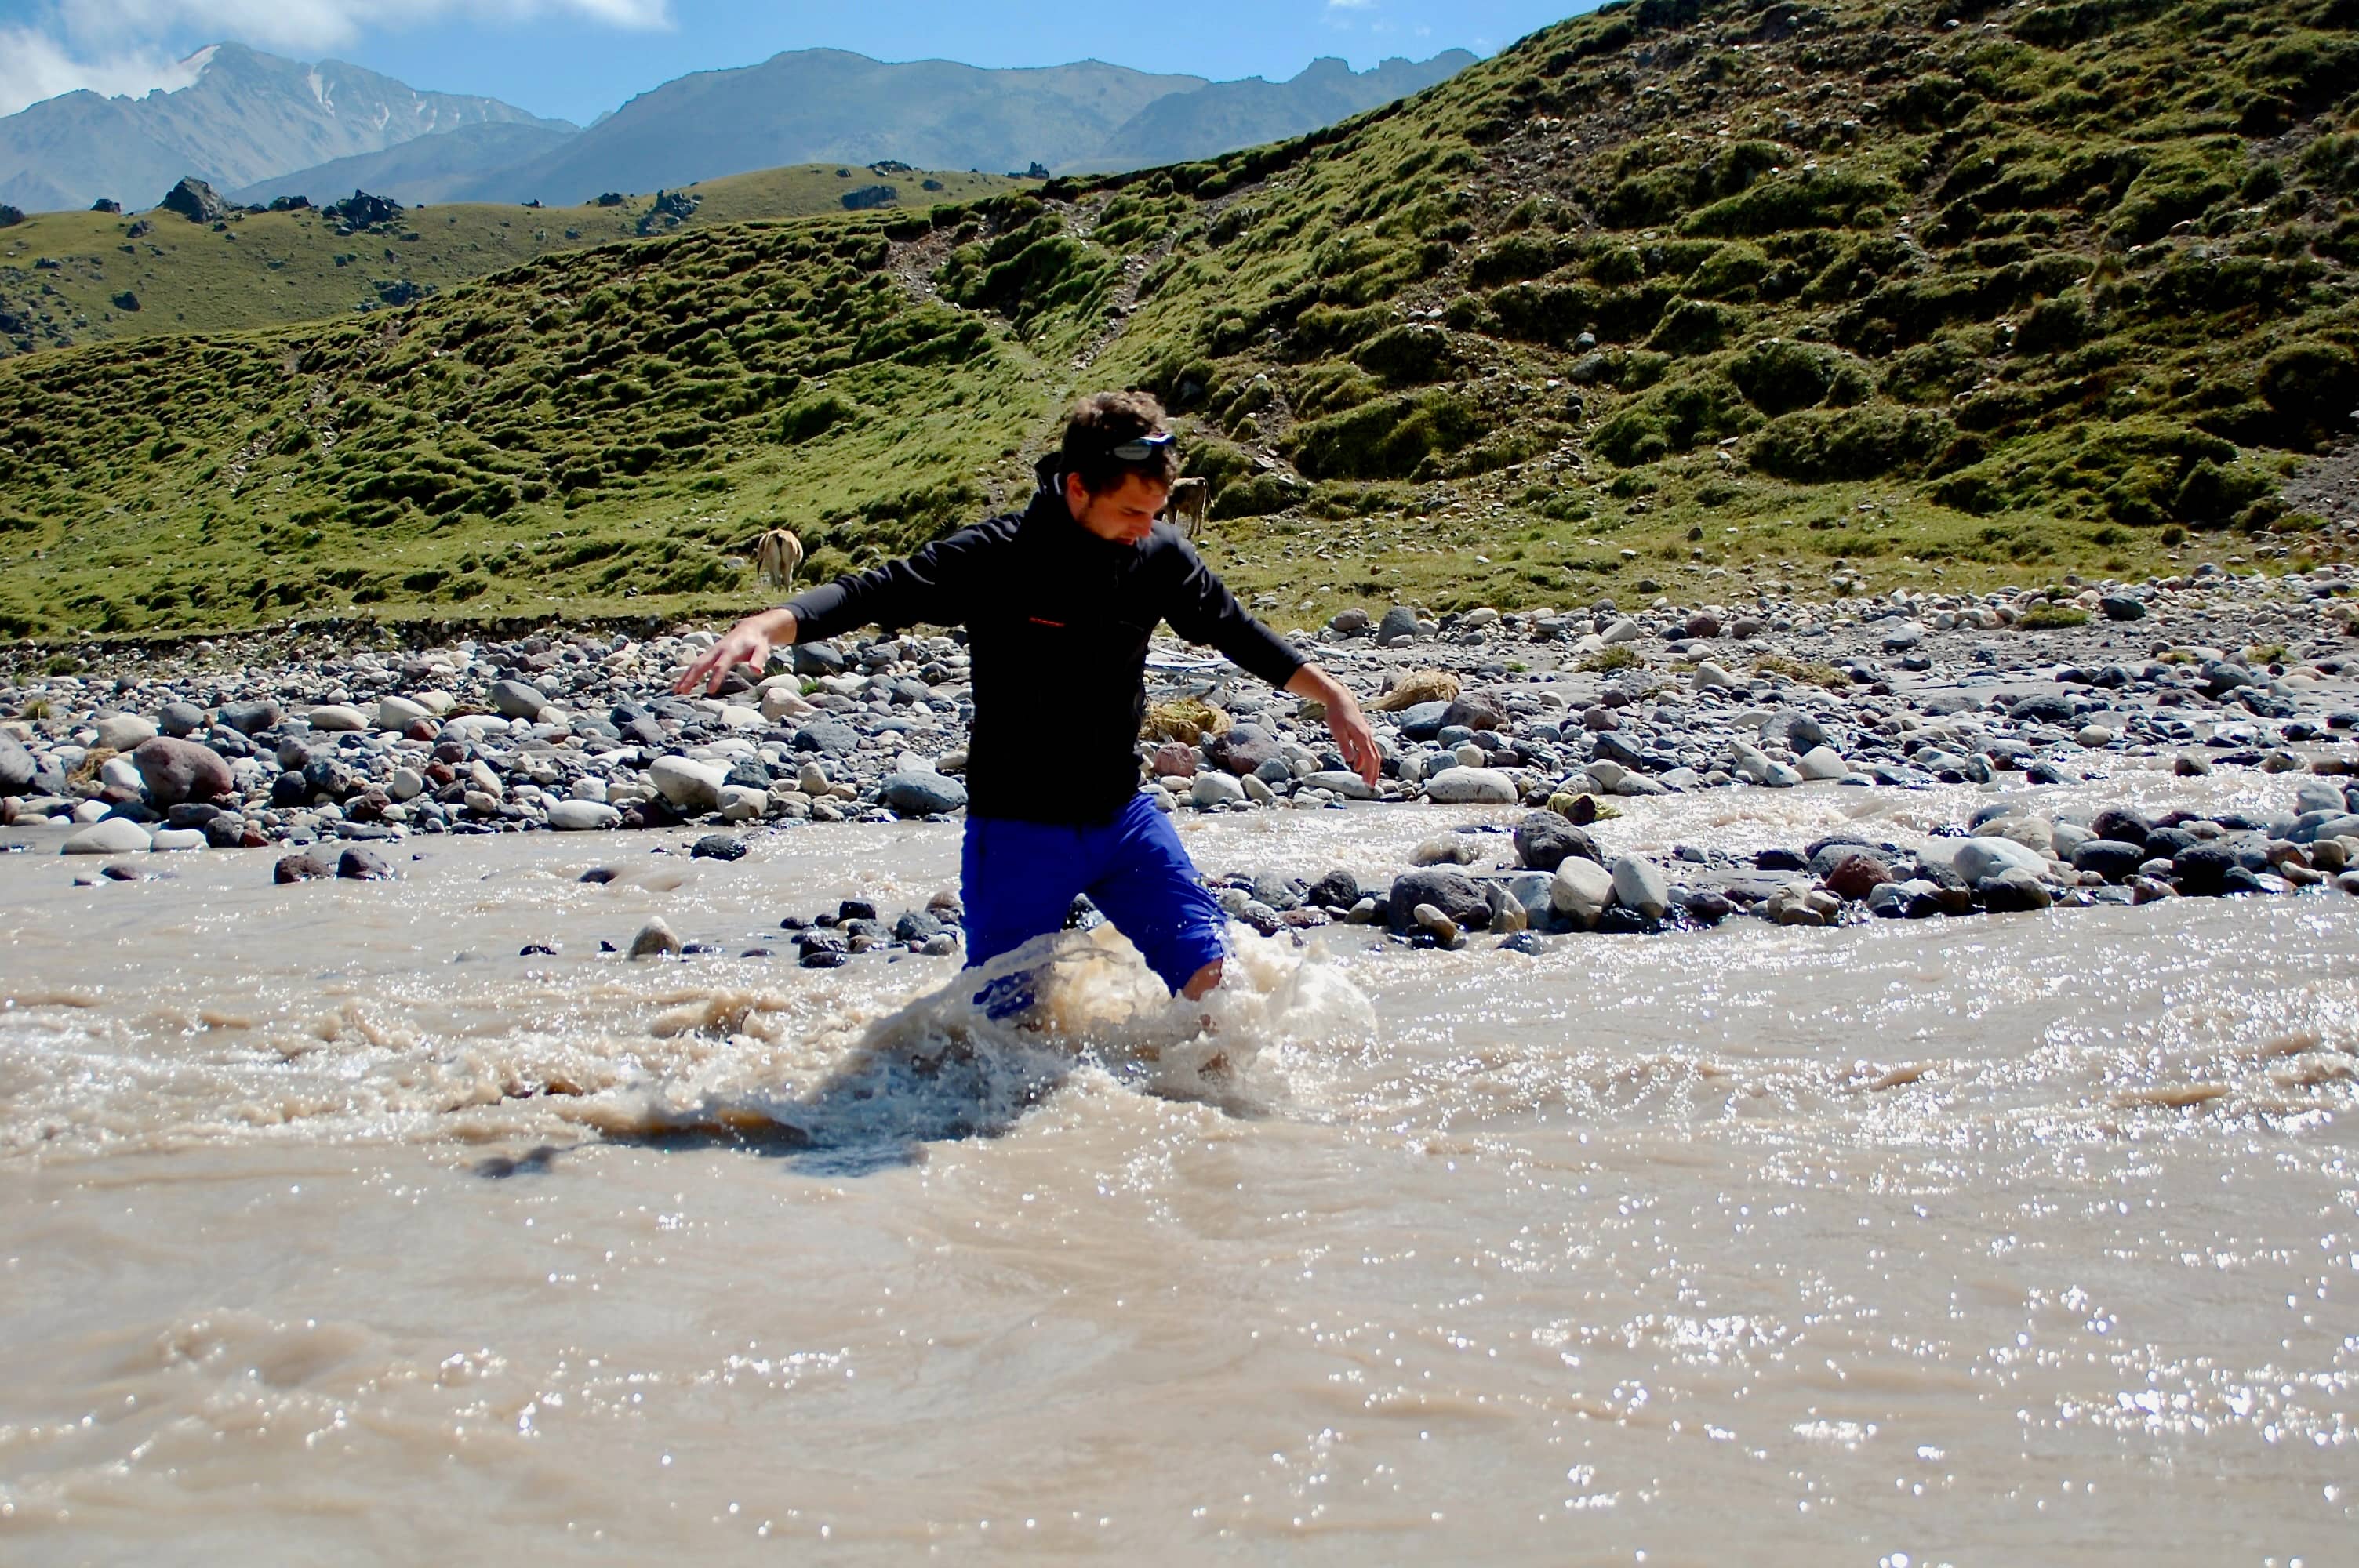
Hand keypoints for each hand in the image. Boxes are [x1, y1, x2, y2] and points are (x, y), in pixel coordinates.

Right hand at [673, 608, 794, 695]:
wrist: (750, 629)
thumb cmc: (757, 643)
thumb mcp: (762, 650)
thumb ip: (758, 660)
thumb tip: (757, 671)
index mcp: (730, 650)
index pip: (721, 666)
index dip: (715, 678)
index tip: (710, 691)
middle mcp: (717, 650)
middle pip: (701, 664)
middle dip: (691, 678)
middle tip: (681, 692)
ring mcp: (711, 651)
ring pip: (695, 664)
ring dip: (684, 676)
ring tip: (675, 691)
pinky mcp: (709, 654)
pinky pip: (695, 664)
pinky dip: (686, 674)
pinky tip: (680, 684)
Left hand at [1328, 695, 1380, 785]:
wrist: (1339, 699)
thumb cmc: (1336, 714)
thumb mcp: (1337, 731)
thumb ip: (1344, 745)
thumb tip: (1350, 760)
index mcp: (1362, 737)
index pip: (1370, 758)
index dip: (1370, 772)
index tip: (1368, 784)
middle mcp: (1367, 736)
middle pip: (1375, 758)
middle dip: (1373, 773)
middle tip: (1370, 786)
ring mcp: (1366, 734)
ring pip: (1372, 754)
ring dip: (1370, 767)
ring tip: (1365, 779)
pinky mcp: (1362, 733)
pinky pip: (1367, 749)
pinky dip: (1364, 759)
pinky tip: (1357, 765)